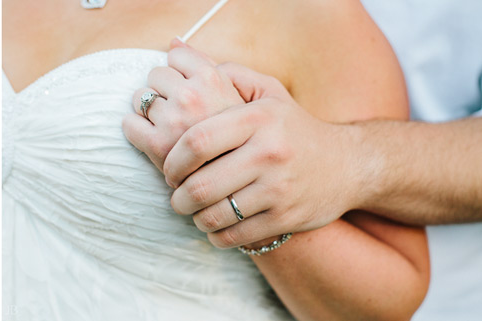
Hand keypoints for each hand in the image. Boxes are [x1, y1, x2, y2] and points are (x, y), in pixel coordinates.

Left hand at [123, 40, 243, 169]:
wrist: (255, 186)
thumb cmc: (252, 140)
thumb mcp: (249, 95)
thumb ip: (212, 66)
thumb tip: (174, 41)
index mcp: (215, 80)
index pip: (176, 56)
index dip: (179, 72)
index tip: (187, 90)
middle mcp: (193, 98)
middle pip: (156, 75)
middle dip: (163, 91)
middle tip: (177, 114)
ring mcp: (174, 123)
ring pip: (140, 98)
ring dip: (149, 112)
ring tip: (168, 130)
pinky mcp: (158, 150)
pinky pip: (129, 125)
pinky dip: (135, 131)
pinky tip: (154, 143)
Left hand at [166, 63, 358, 246]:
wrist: (348, 164)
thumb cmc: (294, 129)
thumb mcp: (269, 94)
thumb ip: (229, 77)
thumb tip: (182, 56)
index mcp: (258, 119)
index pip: (197, 140)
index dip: (172, 160)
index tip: (167, 170)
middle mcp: (269, 152)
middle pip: (201, 184)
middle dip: (178, 197)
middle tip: (175, 197)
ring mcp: (279, 188)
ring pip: (215, 214)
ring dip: (195, 218)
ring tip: (192, 212)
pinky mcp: (286, 218)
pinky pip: (235, 236)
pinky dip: (216, 236)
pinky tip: (213, 227)